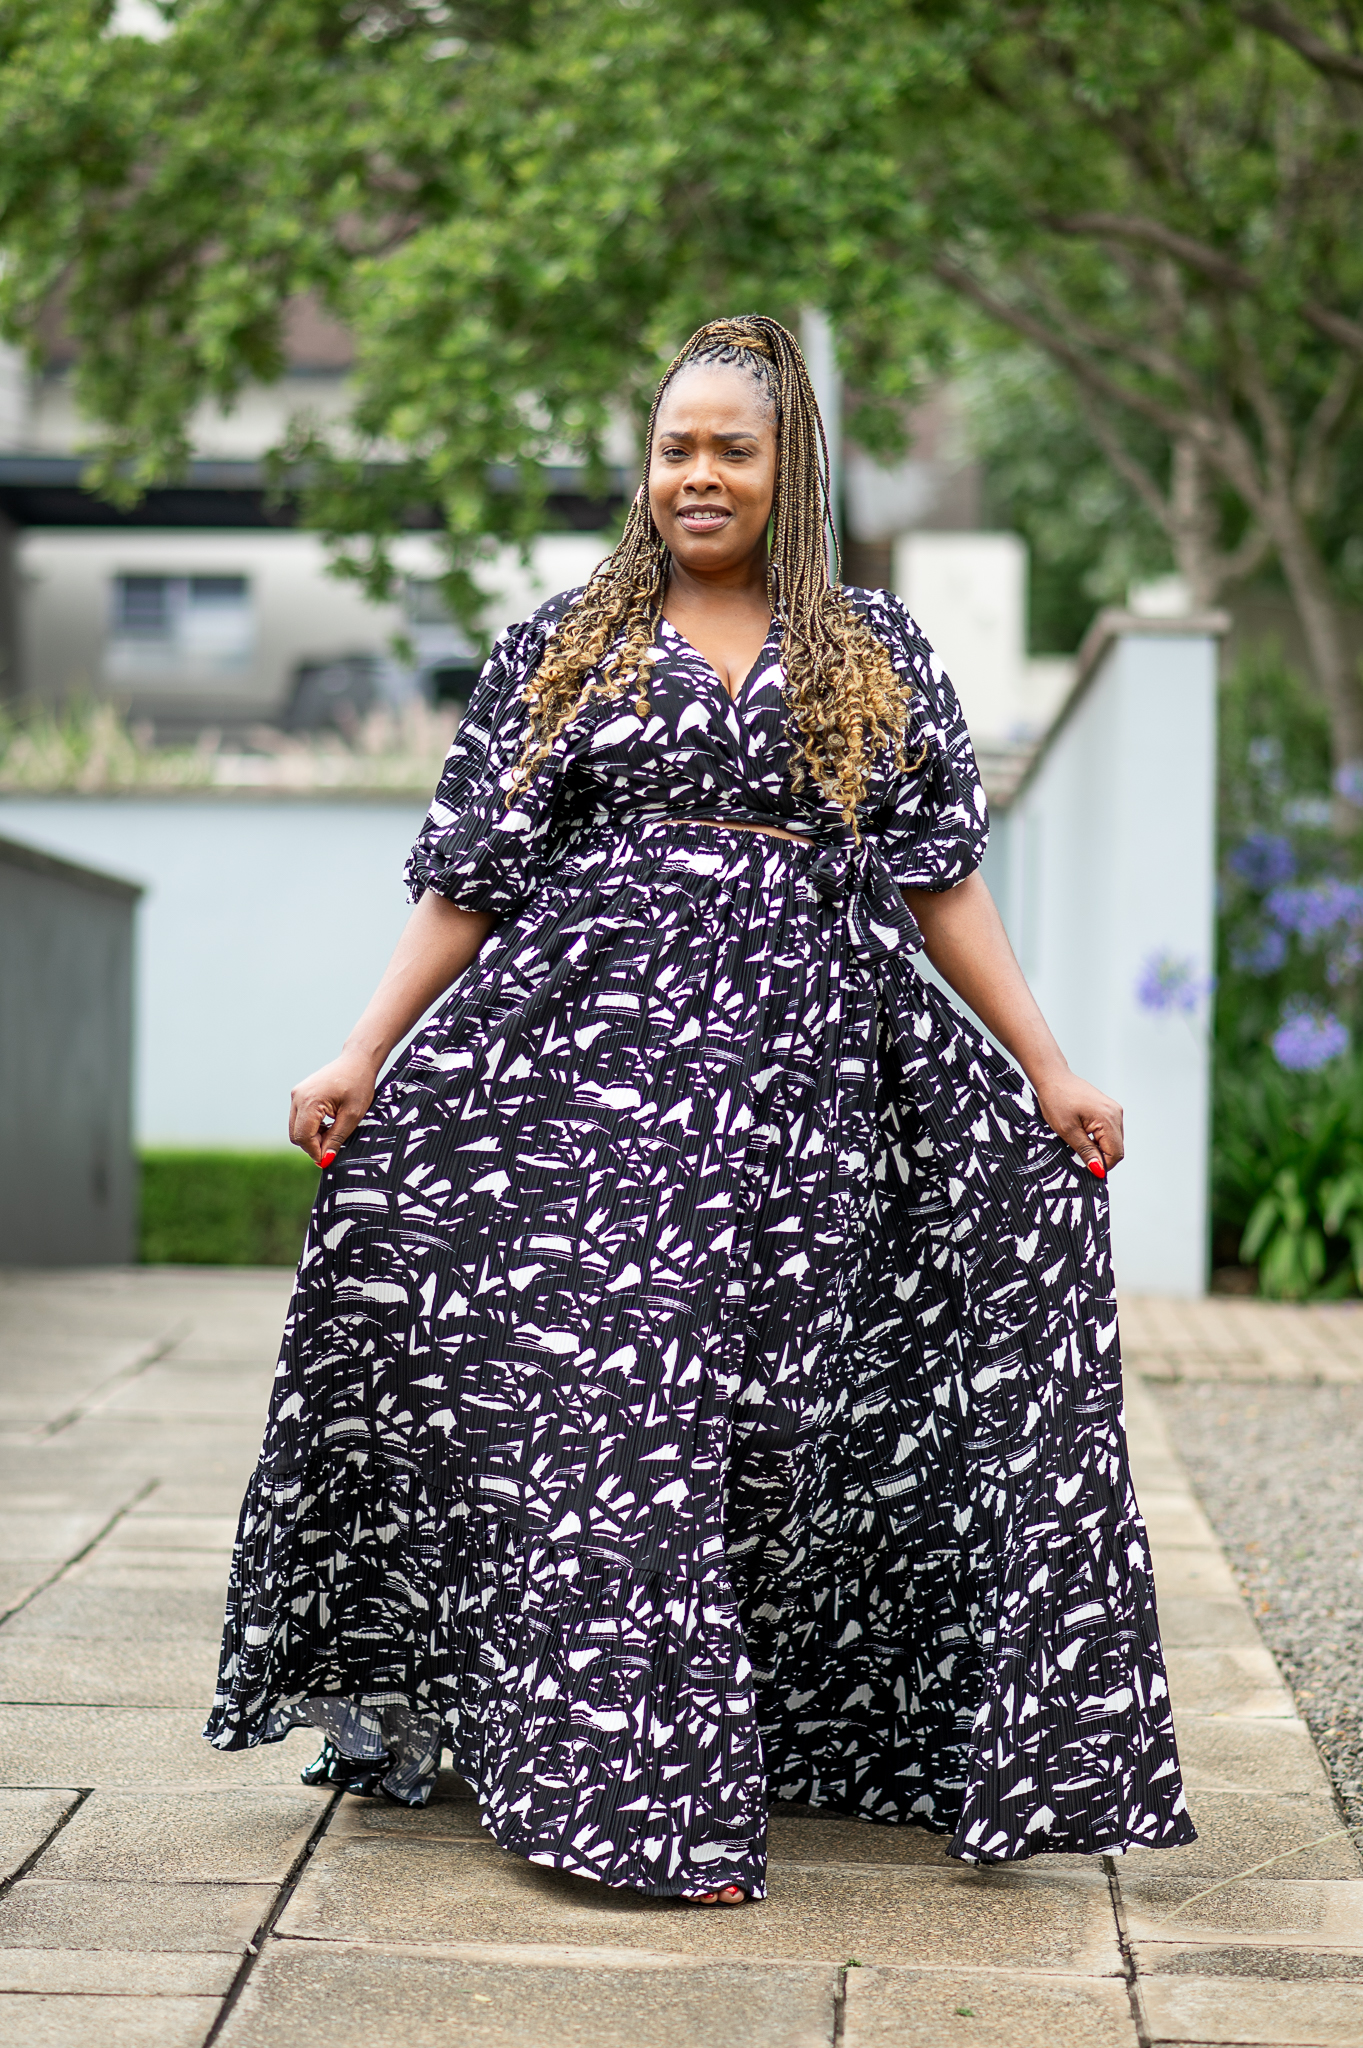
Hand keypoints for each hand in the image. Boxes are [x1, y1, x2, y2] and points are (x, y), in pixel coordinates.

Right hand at [289, 1049, 379, 1164]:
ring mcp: (296, 1094)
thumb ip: (336, 1138)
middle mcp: (298, 1097)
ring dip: (312, 1136)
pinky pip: (299, 1118)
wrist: (357, 1061)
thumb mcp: (352, 1116)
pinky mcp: (299, 1094)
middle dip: (312, 1145)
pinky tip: (328, 1123)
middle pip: (296, 1135)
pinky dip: (311, 1126)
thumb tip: (325, 1160)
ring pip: (296, 1128)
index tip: (329, 1160)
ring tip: (333, 1132)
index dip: (315, 1152)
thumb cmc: (358, 1085)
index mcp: (309, 1101)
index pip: (303, 1137)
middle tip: (333, 1146)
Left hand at [1033, 1069, 1124, 1173]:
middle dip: (1100, 1156)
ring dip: (1099, 1146)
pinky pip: (1109, 1131)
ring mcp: (1113, 1110)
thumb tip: (1098, 1169)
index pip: (1116, 1153)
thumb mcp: (1067, 1130)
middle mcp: (1115, 1113)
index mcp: (1108, 1118)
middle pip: (1117, 1148)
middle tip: (1080, 1153)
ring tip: (1079, 1138)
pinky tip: (1083, 1132)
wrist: (1053, 1078)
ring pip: (1113, 1140)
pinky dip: (1098, 1137)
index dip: (1102, 1165)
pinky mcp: (1108, 1109)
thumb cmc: (1056, 1098)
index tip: (1087, 1167)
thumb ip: (1086, 1151)